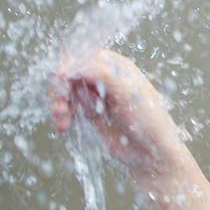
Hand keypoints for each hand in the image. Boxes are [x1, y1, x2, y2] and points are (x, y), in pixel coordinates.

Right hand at [49, 49, 181, 175]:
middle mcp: (105, 79)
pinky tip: (62, 126)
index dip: (71, 64)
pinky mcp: (90, 116)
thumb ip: (104, 76)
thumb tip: (78, 65)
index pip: (87, 56)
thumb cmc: (148, 119)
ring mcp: (96, 98)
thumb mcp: (128, 94)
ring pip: (66, 92)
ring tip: (59, 115)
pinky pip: (68, 111)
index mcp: (118, 67)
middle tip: (59, 102)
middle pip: (71, 74)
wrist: (151, 152)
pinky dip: (61, 117)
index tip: (62, 76)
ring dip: (58, 102)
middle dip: (61, 86)